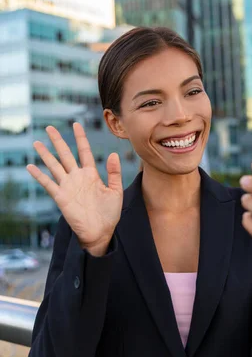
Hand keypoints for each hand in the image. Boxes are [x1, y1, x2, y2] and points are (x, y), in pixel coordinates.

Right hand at [26, 123, 123, 254]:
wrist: (100, 232)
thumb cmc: (110, 214)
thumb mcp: (115, 191)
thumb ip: (114, 173)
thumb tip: (113, 154)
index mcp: (91, 174)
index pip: (84, 151)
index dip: (80, 138)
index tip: (76, 125)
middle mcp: (78, 177)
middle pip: (66, 154)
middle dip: (58, 141)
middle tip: (49, 127)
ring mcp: (68, 186)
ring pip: (54, 166)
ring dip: (45, 155)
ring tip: (37, 143)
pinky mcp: (61, 197)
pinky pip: (48, 184)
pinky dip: (39, 175)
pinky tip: (30, 167)